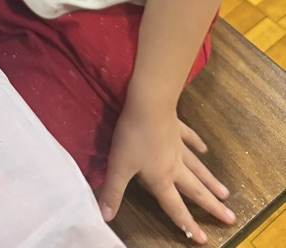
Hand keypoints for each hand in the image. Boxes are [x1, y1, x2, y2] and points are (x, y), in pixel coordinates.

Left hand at [98, 104, 234, 243]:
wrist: (148, 104)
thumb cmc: (132, 136)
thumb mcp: (119, 166)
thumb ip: (113, 191)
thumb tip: (107, 217)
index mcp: (161, 178)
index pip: (175, 207)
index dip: (187, 224)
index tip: (204, 239)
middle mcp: (174, 166)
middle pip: (195, 190)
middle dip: (211, 206)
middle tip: (230, 218)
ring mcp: (178, 146)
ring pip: (197, 168)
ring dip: (210, 181)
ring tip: (225, 193)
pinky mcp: (177, 128)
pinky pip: (190, 139)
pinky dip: (198, 145)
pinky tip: (205, 150)